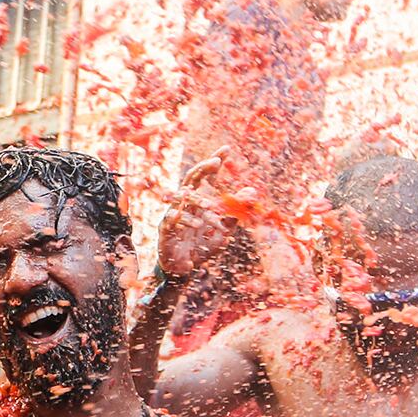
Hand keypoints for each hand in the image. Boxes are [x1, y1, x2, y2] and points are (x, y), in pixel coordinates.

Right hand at [155, 151, 232, 282]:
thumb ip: (236, 212)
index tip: (227, 148)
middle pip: (191, 179)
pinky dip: (182, 219)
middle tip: (216, 161)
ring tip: (211, 206)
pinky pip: (171, 220)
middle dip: (203, 168)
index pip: (206, 176)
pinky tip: (194, 222)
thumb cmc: (202, 246)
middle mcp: (185, 204)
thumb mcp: (224, 229)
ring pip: (182, 199)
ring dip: (197, 200)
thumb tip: (252, 191)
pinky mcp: (165, 230)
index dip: (215, 162)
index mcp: (198, 200)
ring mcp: (173, 215)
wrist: (185, 269)